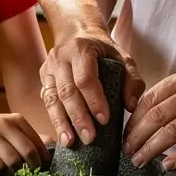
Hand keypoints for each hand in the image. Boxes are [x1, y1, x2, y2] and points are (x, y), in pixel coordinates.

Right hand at [0, 113, 48, 171]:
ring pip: (12, 160)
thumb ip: (29, 135)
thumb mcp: (10, 127)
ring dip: (17, 171)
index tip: (46, 168)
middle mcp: (4, 124)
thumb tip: (52, 143)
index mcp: (16, 119)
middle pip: (27, 151)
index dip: (43, 157)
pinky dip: (1, 171)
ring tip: (18, 175)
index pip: (37, 141)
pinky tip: (1, 172)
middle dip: (34, 167)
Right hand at [39, 28, 144, 147]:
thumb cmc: (103, 49)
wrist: (77, 32)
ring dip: (61, 122)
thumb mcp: (123, 57)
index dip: (94, 100)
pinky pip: (46, 101)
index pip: (85, 78)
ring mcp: (48, 67)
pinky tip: (63, 135)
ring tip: (70, 142)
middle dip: (78, 117)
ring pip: (52, 98)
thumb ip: (132, 80)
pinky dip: (54, 119)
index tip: (104, 120)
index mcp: (81, 48)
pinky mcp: (43, 77)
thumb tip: (130, 106)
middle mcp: (60, 57)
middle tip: (89, 138)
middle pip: (66, 91)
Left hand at [122, 69, 175, 170]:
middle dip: (137, 136)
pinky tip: (166, 165)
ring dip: (152, 148)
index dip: (133, 119)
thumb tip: (139, 120)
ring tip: (140, 161)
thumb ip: (171, 97)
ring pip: (172, 132)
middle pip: (157, 116)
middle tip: (127, 151)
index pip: (150, 99)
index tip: (124, 134)